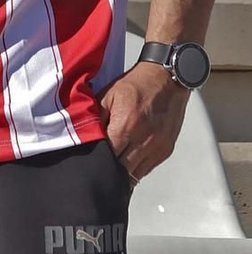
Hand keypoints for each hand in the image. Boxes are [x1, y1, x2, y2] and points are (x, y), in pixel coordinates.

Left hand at [99, 58, 189, 183]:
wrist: (167, 80)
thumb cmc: (137, 86)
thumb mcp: (107, 95)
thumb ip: (96, 118)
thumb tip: (85, 137)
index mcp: (125, 126)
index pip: (107, 157)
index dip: (97, 162)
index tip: (89, 163)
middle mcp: (143, 140)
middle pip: (121, 169)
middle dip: (109, 170)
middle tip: (98, 169)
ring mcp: (156, 147)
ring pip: (135, 174)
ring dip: (123, 173)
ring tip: (111, 170)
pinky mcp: (166, 149)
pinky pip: (147, 168)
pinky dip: (136, 169)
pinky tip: (126, 164)